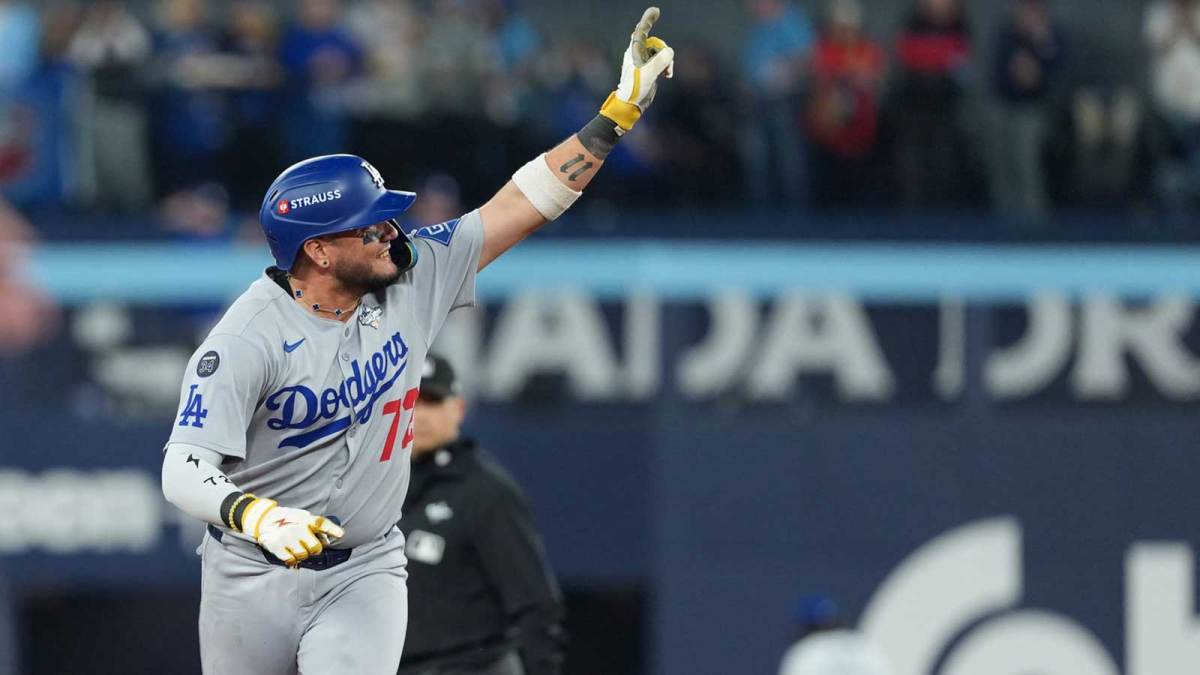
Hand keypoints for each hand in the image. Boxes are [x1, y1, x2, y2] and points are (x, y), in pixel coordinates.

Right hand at [240, 498, 344, 567]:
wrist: (264, 520)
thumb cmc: (290, 520)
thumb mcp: (303, 518)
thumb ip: (316, 528)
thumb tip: (327, 541)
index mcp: (306, 519)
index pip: (321, 523)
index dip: (332, 529)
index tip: (341, 534)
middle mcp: (297, 527)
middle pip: (315, 548)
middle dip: (314, 549)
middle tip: (309, 546)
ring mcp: (286, 537)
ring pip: (303, 556)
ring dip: (302, 555)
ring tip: (297, 548)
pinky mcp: (276, 546)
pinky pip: (291, 560)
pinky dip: (292, 560)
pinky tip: (289, 554)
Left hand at [599, 6, 674, 133]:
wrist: (631, 104)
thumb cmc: (635, 88)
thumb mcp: (648, 73)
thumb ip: (660, 61)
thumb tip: (669, 51)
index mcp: (634, 51)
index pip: (641, 31)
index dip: (648, 20)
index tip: (656, 10)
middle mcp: (638, 54)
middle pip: (656, 43)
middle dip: (664, 51)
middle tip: (666, 66)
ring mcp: (643, 62)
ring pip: (660, 53)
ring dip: (667, 61)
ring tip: (667, 73)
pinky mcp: (648, 70)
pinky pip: (661, 61)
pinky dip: (666, 66)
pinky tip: (668, 75)